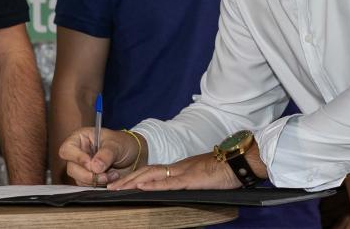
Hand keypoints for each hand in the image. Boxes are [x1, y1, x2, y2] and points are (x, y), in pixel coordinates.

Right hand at [58, 127, 141, 186]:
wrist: (135, 155)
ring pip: (79, 179)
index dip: (76, 158)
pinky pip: (88, 186)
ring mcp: (83, 167)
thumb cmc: (124, 143)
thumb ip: (105, 154)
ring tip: (113, 175)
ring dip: (96, 180)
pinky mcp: (90, 179)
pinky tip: (112, 178)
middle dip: (88, 174)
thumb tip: (94, 167)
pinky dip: (100, 185)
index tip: (91, 163)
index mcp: (80, 139)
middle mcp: (79, 153)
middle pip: (71, 168)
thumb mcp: (116, 144)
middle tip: (104, 174)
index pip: (67, 149)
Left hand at [107, 152, 239, 190]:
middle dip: (127, 179)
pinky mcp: (191, 179)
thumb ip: (191, 180)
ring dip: (133, 182)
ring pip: (152, 175)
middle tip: (110, 187)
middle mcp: (178, 167)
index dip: (135, 176)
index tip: (121, 183)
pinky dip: (153, 185)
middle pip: (147, 171)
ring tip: (118, 188)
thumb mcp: (203, 176)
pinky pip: (169, 182)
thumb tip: (182, 187)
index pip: (152, 171)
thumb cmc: (225, 170)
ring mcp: (183, 172)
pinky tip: (142, 187)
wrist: (239, 161)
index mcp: (180, 168)